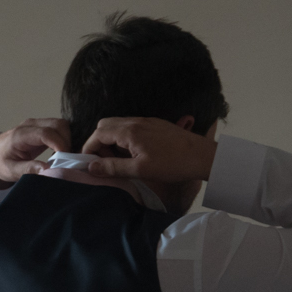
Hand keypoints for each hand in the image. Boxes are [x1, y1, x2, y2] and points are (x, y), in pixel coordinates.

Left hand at [0, 118, 68, 187]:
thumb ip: (28, 170)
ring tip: (65, 157)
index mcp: (20, 135)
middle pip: (58, 125)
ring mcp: (36, 125)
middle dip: (68, 141)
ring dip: (68, 139)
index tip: (66, 158)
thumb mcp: (10, 171)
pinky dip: (64, 139)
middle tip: (68, 160)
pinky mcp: (40, 129)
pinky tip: (61, 153)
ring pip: (61, 125)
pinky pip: (58, 129)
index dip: (60, 144)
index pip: (46, 133)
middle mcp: (30, 125)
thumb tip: (48, 170)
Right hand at [79, 117, 216, 183]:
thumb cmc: (172, 164)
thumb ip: (113, 167)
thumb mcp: (140, 170)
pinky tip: (134, 153)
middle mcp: (136, 121)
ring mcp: (147, 121)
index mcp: (129, 131)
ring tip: (119, 160)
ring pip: (118, 125)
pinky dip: (124, 138)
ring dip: (112, 140)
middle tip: (105, 161)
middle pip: (105, 125)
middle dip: (99, 142)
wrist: (203, 156)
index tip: (89, 163)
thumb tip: (91, 168)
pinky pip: (131, 126)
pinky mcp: (156, 124)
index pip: (98, 133)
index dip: (89, 148)